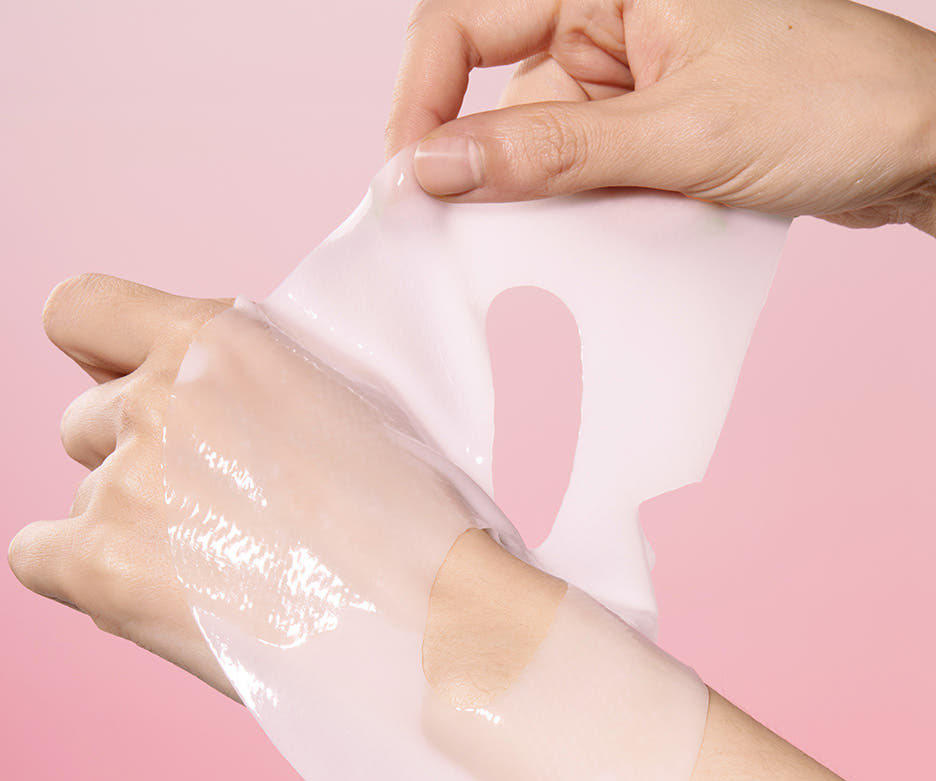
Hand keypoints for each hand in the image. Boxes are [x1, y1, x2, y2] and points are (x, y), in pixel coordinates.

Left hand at [9, 275, 487, 698]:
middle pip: (84, 421)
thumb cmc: (416, 516)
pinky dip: (82, 573)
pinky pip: (37, 555)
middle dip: (135, 459)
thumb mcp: (346, 397)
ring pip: (82, 495)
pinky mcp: (100, 564)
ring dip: (129, 525)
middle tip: (216, 510)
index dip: (100, 357)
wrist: (434, 614)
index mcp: (219, 338)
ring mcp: (125, 479)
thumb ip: (259, 377)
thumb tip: (201, 391)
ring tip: (219, 569)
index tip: (133, 391)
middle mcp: (159, 395)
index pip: (78, 311)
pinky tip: (159, 595)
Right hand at [386, 0, 935, 232]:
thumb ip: (550, 154)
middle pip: (497, 98)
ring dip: (544, 206)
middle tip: (464, 241)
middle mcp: (607, 20)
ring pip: (539, 149)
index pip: (465, 22)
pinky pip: (581, 174)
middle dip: (484, 172)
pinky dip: (581, 215)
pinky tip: (601, 242)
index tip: (410, 178)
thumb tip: (437, 165)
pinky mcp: (645, 128)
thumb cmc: (830, 104)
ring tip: (575, 240)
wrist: (921, 144)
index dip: (423, 99)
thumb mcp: (678, 134)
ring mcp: (626, 79)